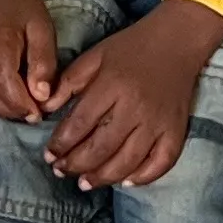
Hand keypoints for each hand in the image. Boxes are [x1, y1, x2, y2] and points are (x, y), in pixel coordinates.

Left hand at [43, 1, 222, 189]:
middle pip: (102, 147)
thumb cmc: (131, 48)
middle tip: (61, 171)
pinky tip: (126, 181)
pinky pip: (162, 162)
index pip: (81, 123)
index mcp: (112, 85)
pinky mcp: (177, 130)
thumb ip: (69, 81)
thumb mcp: (95, 56)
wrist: (177, 40)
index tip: (49, 155)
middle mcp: (136, 107)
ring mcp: (158, 122)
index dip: (61, 144)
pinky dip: (144, 177)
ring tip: (85, 183)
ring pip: (128, 161)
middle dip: (76, 164)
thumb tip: (45, 109)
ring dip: (103, 177)